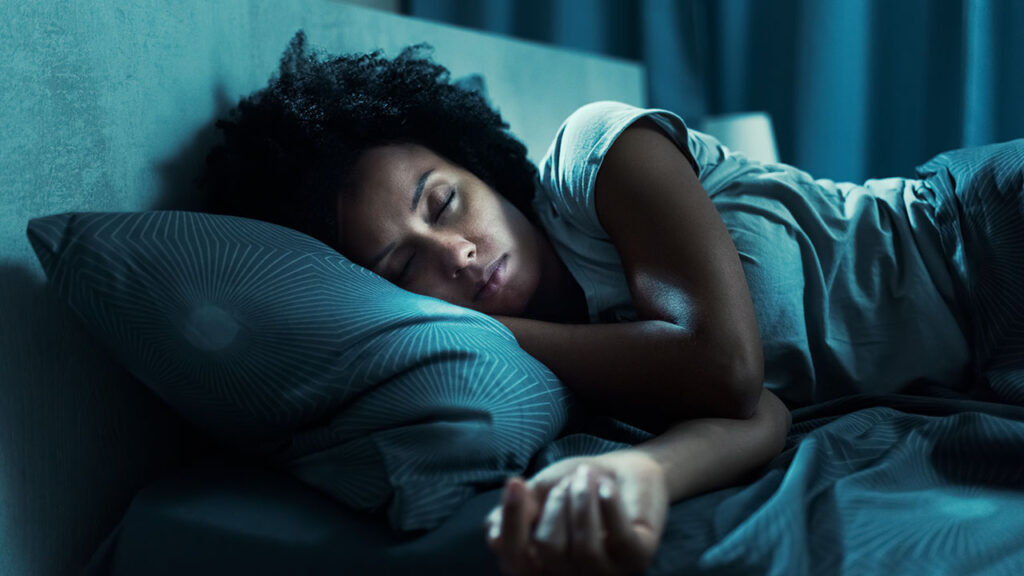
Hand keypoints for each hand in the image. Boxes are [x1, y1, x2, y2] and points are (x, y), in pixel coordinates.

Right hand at [484, 451, 668, 575]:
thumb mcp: (538, 494)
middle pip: (547, 548)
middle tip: (570, 481)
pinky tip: (607, 487)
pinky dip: (608, 501)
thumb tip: (494, 537)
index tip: (516, 482)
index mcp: (541, 567)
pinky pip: (618, 536)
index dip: (512, 523)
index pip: (514, 562)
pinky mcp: (637, 560)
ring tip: (588, 477)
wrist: (623, 470)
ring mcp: (606, 574)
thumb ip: (515, 514)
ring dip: (583, 497)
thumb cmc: (575, 486)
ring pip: (584, 547)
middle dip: (556, 501)